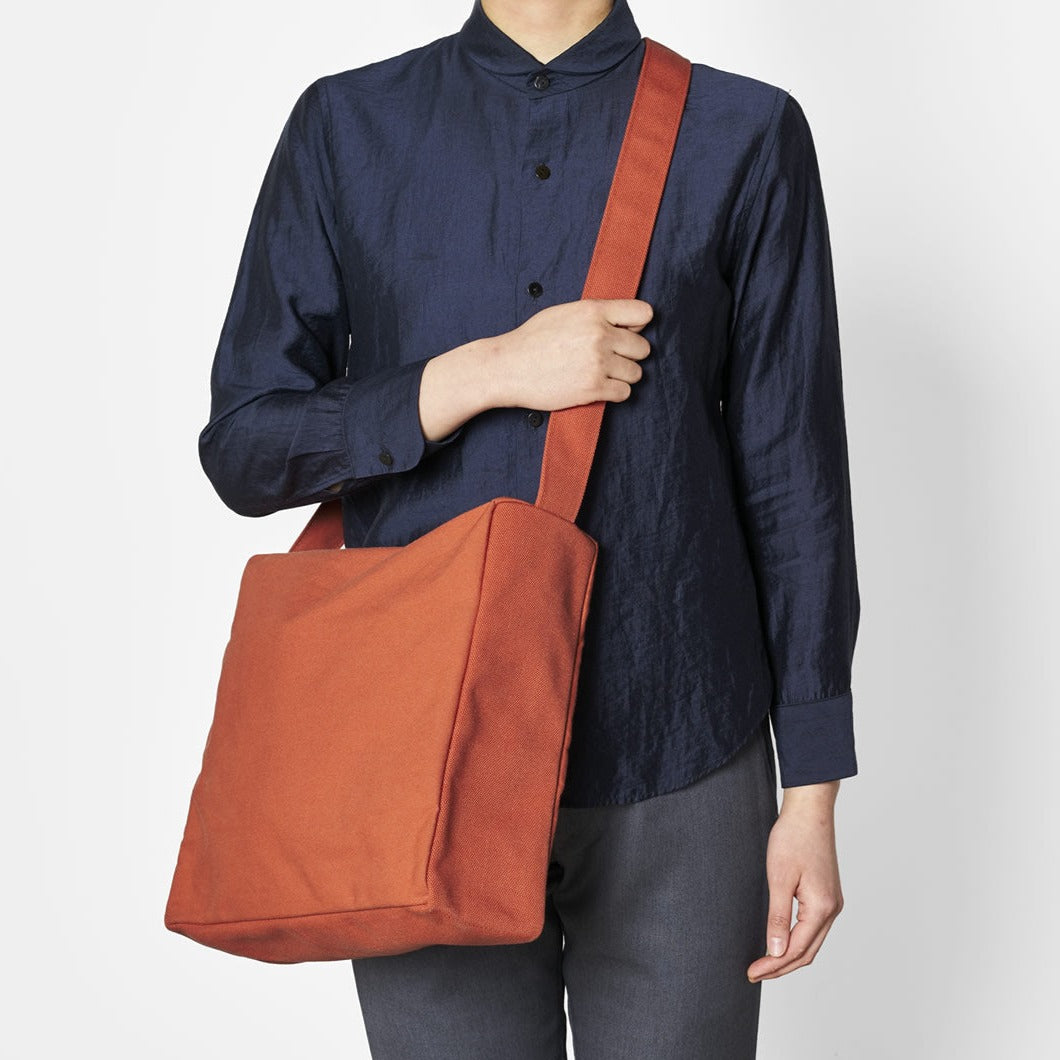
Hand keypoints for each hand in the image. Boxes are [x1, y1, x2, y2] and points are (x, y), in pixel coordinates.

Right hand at [487, 297, 653, 410]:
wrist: (507, 367)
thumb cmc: (532, 340)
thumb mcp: (564, 313)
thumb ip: (597, 314)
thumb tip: (628, 323)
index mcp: (593, 311)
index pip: (643, 313)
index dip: (637, 326)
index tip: (626, 334)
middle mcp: (599, 335)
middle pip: (643, 348)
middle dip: (629, 355)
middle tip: (609, 359)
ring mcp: (597, 362)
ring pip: (636, 373)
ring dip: (622, 376)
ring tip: (601, 374)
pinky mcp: (593, 388)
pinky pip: (624, 393)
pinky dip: (615, 393)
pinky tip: (598, 387)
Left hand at [747, 782, 844, 981]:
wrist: (809, 811)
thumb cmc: (793, 838)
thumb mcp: (779, 879)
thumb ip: (778, 918)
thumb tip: (777, 952)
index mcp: (822, 908)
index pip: (796, 949)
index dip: (774, 965)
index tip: (752, 972)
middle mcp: (832, 910)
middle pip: (808, 952)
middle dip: (781, 966)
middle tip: (755, 973)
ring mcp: (832, 903)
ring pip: (812, 942)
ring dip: (790, 956)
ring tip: (766, 963)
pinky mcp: (827, 895)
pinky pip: (813, 928)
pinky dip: (798, 940)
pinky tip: (781, 941)